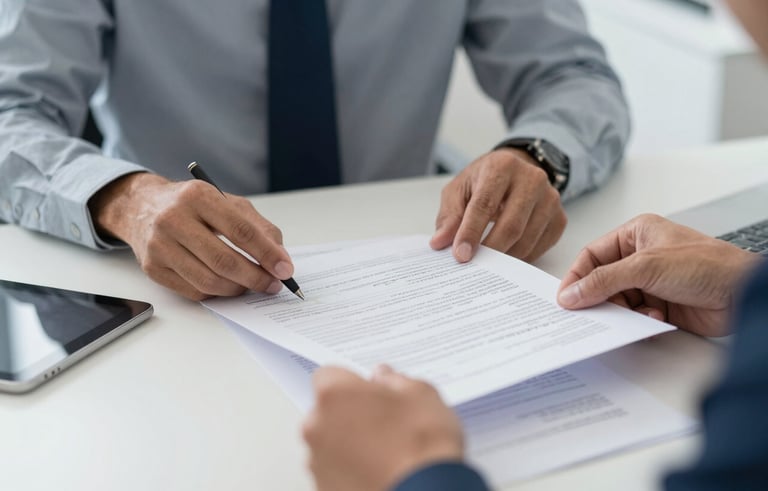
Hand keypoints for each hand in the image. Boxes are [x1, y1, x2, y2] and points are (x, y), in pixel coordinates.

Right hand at [89, 172, 293, 299]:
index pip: (240, 230)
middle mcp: (174, 219)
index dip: (267, 253)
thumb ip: (258, 227)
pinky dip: (218, 293)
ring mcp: (160, 246)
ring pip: (209, 280)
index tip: (285, 269)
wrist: (142, 207)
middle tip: (273, 284)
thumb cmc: (193, 205)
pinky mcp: (153, 268)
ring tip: (252, 285)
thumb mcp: (228, 203)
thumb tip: (280, 257)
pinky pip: (194, 291)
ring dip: (238, 289)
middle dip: (256, 277)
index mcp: (198, 196)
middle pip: (224, 260)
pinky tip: (229, 286)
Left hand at [303, 365, 463, 490]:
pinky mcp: (325, 488)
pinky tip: (380, 472)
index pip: (330, 375)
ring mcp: (317, 462)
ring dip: (350, 444)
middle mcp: (317, 426)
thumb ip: (395, 381)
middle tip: (385, 423)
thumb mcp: (421, 394)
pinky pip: (335, 472)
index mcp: (335, 394)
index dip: (353, 383)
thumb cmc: (422, 444)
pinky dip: (351, 471)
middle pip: (328, 412)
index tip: (372, 392)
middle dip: (351, 414)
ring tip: (387, 454)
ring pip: (329, 444)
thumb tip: (386, 379)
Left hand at [430, 148, 565, 262]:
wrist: (515, 172)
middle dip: (490, 250)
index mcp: (502, 166)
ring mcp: (550, 198)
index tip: (461, 255)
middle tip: (474, 265)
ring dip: (504, 257)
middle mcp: (532, 179)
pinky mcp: (560, 218)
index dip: (471, 232)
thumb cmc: (483, 182)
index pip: (485, 204)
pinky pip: (540, 247)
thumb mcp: (459, 191)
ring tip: (487, 263)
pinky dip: (521, 257)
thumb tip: (440, 242)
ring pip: (527, 239)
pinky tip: (506, 256)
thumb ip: (449, 216)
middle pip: (511, 225)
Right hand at [557, 214, 761, 336]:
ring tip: (628, 316)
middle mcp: (641, 257)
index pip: (593, 255)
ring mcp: (651, 282)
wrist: (744, 294)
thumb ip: (604, 281)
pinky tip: (652, 319)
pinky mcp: (661, 305)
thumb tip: (573, 293)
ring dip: (621, 312)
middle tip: (588, 313)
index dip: (577, 276)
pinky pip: (634, 316)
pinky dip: (637, 321)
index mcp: (636, 234)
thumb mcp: (646, 267)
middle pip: (602, 281)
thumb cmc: (709, 265)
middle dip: (598, 297)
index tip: (566, 297)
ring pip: (617, 301)